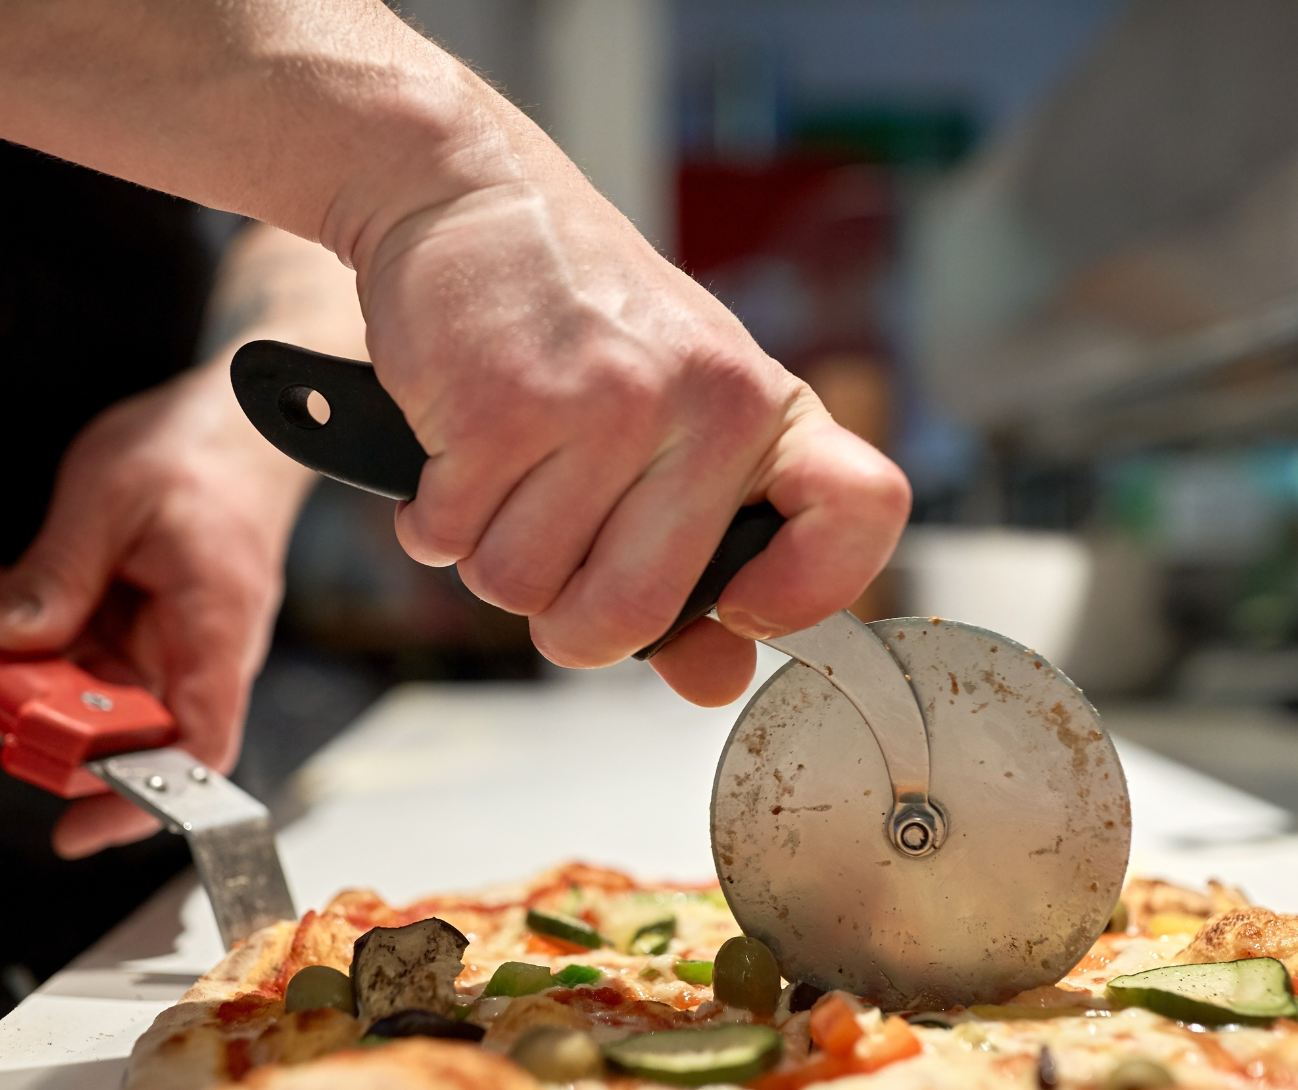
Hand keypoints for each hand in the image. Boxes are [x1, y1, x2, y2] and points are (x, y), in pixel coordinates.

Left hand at [0, 364, 314, 857]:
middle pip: (109, 730)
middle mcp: (193, 653)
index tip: (77, 830)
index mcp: (216, 627)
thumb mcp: (114, 496)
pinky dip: (8, 637)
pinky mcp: (129, 624)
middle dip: (12, 725)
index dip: (141, 800)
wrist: (243, 426)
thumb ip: (58, 570)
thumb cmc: (207, 454)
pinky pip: (66, 653)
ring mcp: (159, 644)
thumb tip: (2, 636)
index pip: (198, 747)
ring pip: (74, 696)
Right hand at [357, 143, 909, 708]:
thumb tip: (715, 682)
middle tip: (554, 558)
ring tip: (504, 473)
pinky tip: (457, 448)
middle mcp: (705, 404)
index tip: (742, 613)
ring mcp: (606, 402)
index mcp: (765, 410)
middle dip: (568, 623)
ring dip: (491, 558)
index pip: (862, 514)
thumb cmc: (581, 325)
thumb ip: (701, 565)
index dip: (809, 596)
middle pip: (630, 616)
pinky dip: (435, 519)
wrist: (473, 200)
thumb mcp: (673, 425)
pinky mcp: (503, 405)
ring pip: (523, 590)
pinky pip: (451, 543)